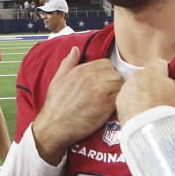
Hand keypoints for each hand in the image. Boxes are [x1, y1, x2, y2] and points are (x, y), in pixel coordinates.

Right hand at [32, 47, 122, 163]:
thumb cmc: (55, 105)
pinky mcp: (106, 106)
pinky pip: (120, 98)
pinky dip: (118, 102)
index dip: (107, 73)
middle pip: (115, 74)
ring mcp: (100, 92)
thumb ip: (68, 63)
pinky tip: (111, 107)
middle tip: (109, 92)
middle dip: (114, 82)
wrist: (54, 126)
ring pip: (120, 85)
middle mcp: (92, 79)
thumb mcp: (58, 79)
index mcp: (82, 70)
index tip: (103, 82)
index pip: (107, 64)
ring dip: (117, 92)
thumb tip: (75, 49)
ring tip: (110, 100)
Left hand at [116, 41, 174, 122]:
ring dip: (144, 94)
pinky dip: (134, 104)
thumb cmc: (172, 111)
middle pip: (148, 76)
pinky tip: (143, 115)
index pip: (161, 65)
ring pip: (138, 87)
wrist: (154, 135)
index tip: (172, 91)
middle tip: (164, 103)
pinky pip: (129, 99)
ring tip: (154, 110)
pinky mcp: (119, 104)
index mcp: (152, 70)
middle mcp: (135, 76)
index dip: (168, 78)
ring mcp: (126, 90)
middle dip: (155, 85)